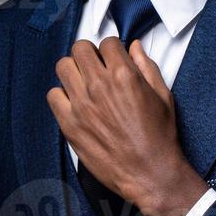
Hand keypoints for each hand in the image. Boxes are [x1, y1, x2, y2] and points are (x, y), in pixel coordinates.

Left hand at [47, 37, 205, 215]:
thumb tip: (135, 47)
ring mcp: (81, 105)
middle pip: (80, 48)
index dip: (111, 49)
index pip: (107, 43)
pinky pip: (53, 95)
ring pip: (63, 67)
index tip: (112, 58)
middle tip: (96, 66)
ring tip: (83, 82)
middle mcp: (99, 86)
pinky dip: (61, 95)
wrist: (149, 172)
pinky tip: (74, 103)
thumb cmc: (159, 137)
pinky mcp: (70, 124)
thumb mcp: (163, 96)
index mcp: (124, 75)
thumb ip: (146, 67)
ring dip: (73, 70)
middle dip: (89, 54)